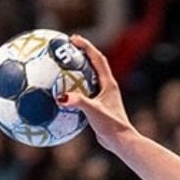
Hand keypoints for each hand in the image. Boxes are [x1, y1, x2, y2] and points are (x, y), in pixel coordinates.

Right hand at [58, 34, 134, 152]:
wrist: (121, 141)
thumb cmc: (110, 125)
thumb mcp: (93, 111)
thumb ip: (78, 102)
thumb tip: (60, 97)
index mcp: (108, 84)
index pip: (97, 58)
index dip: (86, 46)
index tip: (72, 38)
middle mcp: (107, 87)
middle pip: (94, 64)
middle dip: (82, 53)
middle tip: (67, 46)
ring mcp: (103, 97)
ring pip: (89, 78)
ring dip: (77, 70)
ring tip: (61, 65)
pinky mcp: (98, 107)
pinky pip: (83, 93)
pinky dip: (73, 89)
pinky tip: (59, 94)